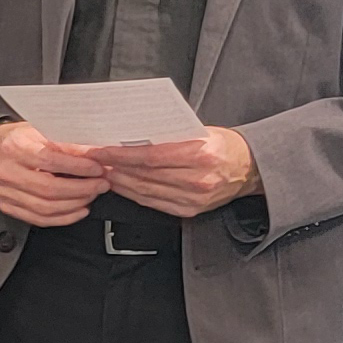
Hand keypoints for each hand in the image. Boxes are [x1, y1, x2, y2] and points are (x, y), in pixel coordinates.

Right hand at [0, 120, 112, 227]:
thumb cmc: (20, 139)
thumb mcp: (42, 131)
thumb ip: (67, 144)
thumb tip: (96, 154)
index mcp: (15, 147)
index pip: (50, 160)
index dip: (77, 167)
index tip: (97, 169)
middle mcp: (6, 171)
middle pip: (48, 188)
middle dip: (81, 189)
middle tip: (101, 185)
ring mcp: (4, 192)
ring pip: (45, 207)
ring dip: (75, 204)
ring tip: (92, 195)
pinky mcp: (7, 206)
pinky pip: (38, 219)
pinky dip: (63, 218)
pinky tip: (78, 210)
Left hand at [91, 127, 259, 217]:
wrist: (249, 168)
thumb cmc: (222, 145)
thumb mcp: (199, 131)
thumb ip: (167, 135)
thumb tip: (128, 135)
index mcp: (201, 154)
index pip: (150, 156)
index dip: (120, 155)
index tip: (100, 150)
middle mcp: (198, 179)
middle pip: (144, 175)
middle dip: (114, 168)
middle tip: (93, 161)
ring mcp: (194, 199)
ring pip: (146, 191)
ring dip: (120, 182)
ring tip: (103, 171)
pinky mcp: (190, 210)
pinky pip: (154, 203)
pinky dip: (134, 194)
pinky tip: (122, 185)